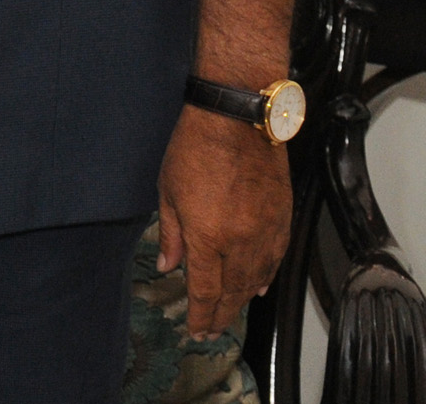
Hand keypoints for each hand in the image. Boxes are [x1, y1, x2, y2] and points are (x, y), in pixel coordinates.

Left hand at [157, 103, 291, 335]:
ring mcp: (265, 233)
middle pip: (232, 291)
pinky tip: (256, 287)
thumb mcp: (168, 191)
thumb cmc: (195, 149)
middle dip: (221, 314)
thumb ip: (171, 234)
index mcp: (207, 236)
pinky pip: (275, 260)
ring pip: (255, 279)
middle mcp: (240, 242)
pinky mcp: (282, 220)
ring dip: (241, 300)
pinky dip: (265, 277)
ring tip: (230, 313)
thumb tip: (170, 266)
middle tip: (211, 330)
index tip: (196, 329)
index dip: (201, 314)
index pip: (205, 290)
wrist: (237, 121)